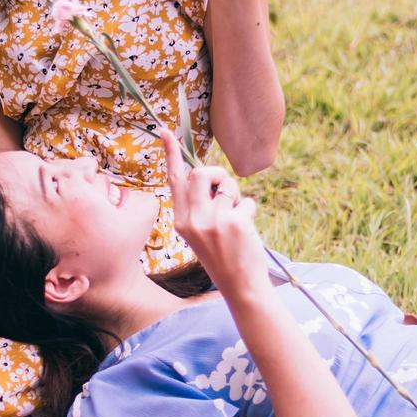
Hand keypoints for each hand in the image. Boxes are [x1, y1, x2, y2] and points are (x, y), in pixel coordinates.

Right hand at [160, 129, 267, 293]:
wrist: (239, 285)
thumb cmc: (221, 255)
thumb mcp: (199, 232)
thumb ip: (199, 205)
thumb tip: (208, 174)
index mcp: (181, 220)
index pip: (174, 180)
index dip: (171, 154)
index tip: (166, 131)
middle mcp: (193, 219)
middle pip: (202, 172)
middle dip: (217, 174)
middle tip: (224, 191)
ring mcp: (214, 221)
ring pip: (227, 185)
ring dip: (236, 195)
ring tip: (236, 218)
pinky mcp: (236, 223)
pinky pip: (247, 201)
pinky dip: (250, 211)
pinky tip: (247, 231)